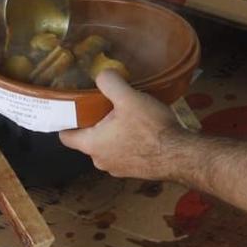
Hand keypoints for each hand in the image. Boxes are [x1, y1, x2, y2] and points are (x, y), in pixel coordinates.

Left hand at [59, 70, 187, 180]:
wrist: (181, 156)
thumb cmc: (152, 129)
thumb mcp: (129, 98)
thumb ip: (110, 83)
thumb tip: (101, 74)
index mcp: (92, 145)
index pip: (65, 136)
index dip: (66, 120)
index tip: (72, 106)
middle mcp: (101, 161)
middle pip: (87, 139)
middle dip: (93, 122)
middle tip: (104, 104)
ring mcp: (118, 169)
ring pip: (106, 146)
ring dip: (112, 132)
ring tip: (126, 114)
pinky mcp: (135, 172)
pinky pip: (123, 153)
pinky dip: (127, 142)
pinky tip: (141, 129)